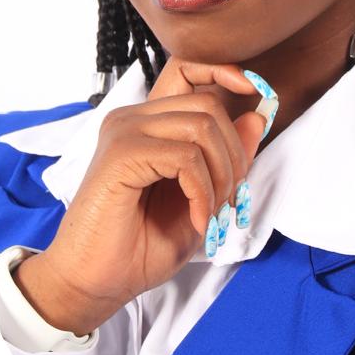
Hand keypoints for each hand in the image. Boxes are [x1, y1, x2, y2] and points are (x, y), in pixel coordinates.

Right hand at [13, 58, 271, 334]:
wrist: (96, 284)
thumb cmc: (139, 247)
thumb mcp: (201, 199)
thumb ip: (227, 158)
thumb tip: (257, 117)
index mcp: (148, 124)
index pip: (188, 70)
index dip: (226, 73)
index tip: (258, 97)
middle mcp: (133, 119)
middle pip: (208, 103)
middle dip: (234, 154)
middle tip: (228, 199)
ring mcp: (124, 131)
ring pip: (202, 126)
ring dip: (221, 176)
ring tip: (211, 212)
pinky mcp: (120, 154)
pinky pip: (185, 156)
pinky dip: (203, 192)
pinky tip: (199, 220)